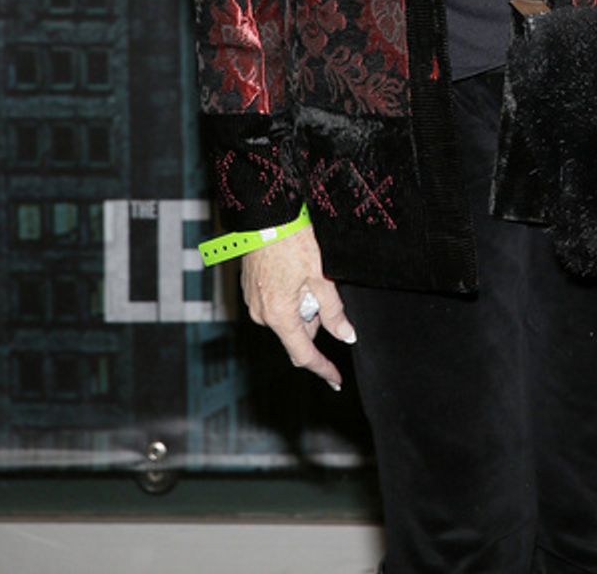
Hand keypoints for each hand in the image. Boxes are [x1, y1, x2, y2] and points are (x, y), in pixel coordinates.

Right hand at [241, 225, 355, 389]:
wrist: (265, 214)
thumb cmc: (292, 240)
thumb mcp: (321, 276)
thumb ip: (334, 310)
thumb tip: (346, 336)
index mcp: (279, 315)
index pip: (303, 355)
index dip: (323, 369)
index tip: (336, 381)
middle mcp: (262, 314)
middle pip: (297, 332)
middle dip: (315, 320)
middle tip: (324, 287)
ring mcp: (253, 302)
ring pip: (287, 317)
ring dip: (302, 305)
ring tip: (310, 271)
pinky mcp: (250, 289)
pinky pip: (275, 303)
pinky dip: (289, 295)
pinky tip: (296, 269)